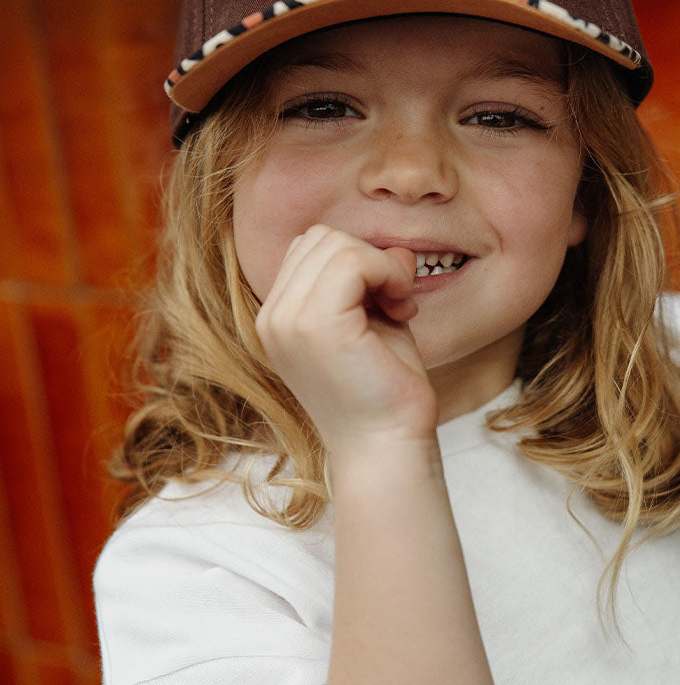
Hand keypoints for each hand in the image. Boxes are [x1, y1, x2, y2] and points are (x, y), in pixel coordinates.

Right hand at [255, 225, 437, 446]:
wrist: (387, 446)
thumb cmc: (385, 389)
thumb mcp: (370, 321)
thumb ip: (369, 280)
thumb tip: (393, 248)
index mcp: (277, 317)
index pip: (309, 247)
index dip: (358, 261)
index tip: (387, 301)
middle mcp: (271, 317)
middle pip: (321, 237)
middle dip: (370, 259)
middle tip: (397, 304)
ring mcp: (287, 321)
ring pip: (336, 243)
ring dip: (382, 267)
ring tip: (398, 309)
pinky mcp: (315, 325)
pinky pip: (353, 260)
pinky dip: (388, 273)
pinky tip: (402, 311)